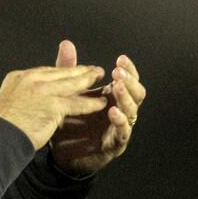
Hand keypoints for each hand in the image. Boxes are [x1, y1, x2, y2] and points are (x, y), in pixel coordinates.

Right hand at [0, 64, 108, 150]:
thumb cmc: (1, 128)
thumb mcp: (8, 103)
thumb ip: (23, 96)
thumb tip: (33, 99)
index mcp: (19, 77)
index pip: (46, 71)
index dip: (62, 72)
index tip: (73, 71)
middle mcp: (31, 79)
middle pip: (60, 72)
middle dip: (79, 70)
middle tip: (93, 69)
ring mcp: (42, 91)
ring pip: (71, 83)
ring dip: (88, 80)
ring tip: (100, 80)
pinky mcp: (52, 105)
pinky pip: (76, 103)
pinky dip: (90, 103)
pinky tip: (100, 103)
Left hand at [50, 40, 145, 174]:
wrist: (62, 155)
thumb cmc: (69, 123)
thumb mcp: (67, 94)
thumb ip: (70, 71)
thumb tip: (66, 44)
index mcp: (112, 97)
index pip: (128, 79)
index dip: (128, 69)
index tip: (121, 58)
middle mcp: (120, 110)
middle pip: (136, 92)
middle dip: (129, 81)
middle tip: (119, 73)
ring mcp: (120, 127)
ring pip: (133, 110)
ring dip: (125, 97)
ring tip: (116, 87)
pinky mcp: (115, 144)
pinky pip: (123, 132)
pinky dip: (120, 121)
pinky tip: (113, 112)